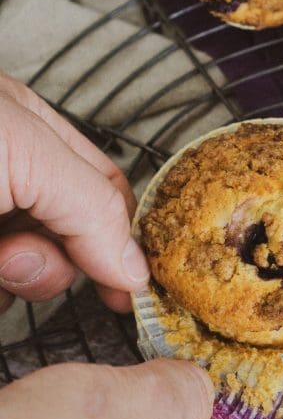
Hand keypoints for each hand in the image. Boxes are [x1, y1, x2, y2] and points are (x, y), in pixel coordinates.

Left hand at [0, 71, 148, 312]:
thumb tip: (134, 268)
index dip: (123, 237)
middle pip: (69, 240)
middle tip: (15, 255)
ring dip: (15, 283)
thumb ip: (90, 204)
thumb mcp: (23, 148)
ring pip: (26, 277)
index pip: (105, 188)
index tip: (130, 288)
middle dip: (54, 262)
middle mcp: (7, 176)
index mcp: (29, 130)